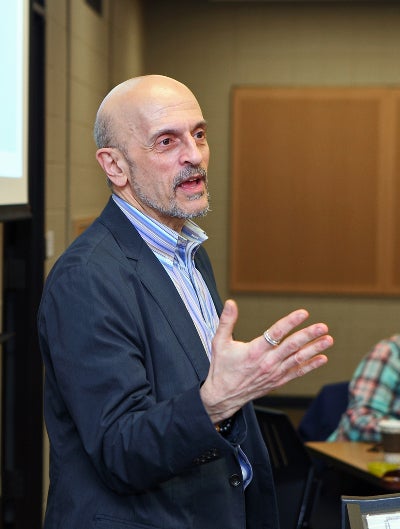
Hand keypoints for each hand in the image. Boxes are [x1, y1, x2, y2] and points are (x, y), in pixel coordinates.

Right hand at [200, 299, 332, 423]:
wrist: (223, 396)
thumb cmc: (221, 368)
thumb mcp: (219, 342)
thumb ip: (226, 322)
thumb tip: (230, 303)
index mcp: (254, 351)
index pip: (276, 333)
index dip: (290, 322)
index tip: (303, 313)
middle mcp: (267, 362)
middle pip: (292, 346)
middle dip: (309, 335)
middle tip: (322, 326)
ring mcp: (274, 373)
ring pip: (298, 359)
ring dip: (314, 349)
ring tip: (328, 340)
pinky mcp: (277, 381)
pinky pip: (297, 373)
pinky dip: (310, 366)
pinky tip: (322, 358)